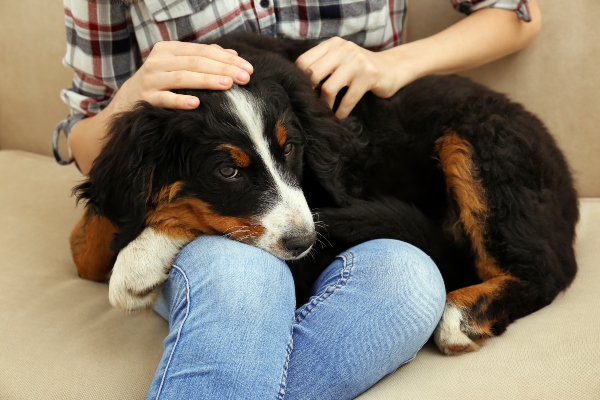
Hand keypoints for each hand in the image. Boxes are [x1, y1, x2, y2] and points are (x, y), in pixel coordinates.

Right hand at [113, 41, 253, 110]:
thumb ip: (204, 59)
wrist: (128, 101)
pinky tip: (197, 103)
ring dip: (207, 81)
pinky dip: (180, 101)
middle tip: (244, 78)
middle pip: (196, 63)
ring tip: (228, 85)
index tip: (248, 69)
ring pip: (182, 78)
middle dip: (223, 70)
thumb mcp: (179, 66)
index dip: (227, 59)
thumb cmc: (161, 82)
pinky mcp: (146, 99)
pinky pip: (165, 99)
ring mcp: (151, 80)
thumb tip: (233, 55)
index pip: (203, 51)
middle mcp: (159, 61)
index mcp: (169, 49)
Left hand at [295, 37, 410, 118]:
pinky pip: (348, 99)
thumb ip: (323, 65)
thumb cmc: (361, 69)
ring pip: (329, 88)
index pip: (304, 61)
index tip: (302, 93)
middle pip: (313, 74)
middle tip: (312, 105)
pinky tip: (340, 116)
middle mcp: (343, 49)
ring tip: (327, 112)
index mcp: (333, 44)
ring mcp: (357, 62)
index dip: (300, 80)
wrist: (393, 68)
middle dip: (310, 93)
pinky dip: (341, 111)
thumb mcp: (341, 60)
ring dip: (326, 105)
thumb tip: (299, 85)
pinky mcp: (369, 76)